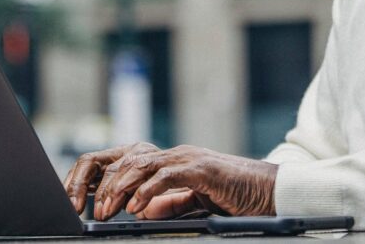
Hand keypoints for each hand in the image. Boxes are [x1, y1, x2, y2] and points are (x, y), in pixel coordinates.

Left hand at [78, 144, 277, 220]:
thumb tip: (145, 209)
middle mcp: (178, 155)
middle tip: (97, 209)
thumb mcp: (196, 201)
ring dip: (122, 188)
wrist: (269, 191)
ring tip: (109, 208)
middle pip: (131, 161)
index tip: (96, 201)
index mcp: (175, 161)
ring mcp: (189, 158)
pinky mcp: (202, 169)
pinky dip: (147, 191)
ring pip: (143, 164)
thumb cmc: (236, 196)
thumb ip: (171, 202)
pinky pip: (167, 176)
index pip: (133, 163)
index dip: (111, 181)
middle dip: (109, 185)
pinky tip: (136, 206)